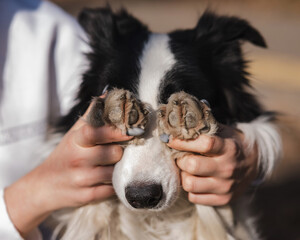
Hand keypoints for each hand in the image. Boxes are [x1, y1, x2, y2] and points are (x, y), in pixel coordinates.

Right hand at [4, 98, 131, 236]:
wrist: (44, 186)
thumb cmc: (64, 155)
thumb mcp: (74, 134)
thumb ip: (92, 115)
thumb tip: (108, 95)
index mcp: (76, 141)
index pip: (95, 132)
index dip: (115, 131)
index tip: (130, 130)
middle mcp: (78, 160)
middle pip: (113, 153)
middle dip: (119, 152)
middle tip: (118, 151)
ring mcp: (81, 180)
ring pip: (115, 172)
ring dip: (117, 170)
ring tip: (110, 167)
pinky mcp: (86, 197)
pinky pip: (111, 190)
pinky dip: (113, 185)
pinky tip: (107, 180)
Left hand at [167, 124, 258, 205]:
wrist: (253, 164)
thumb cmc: (230, 144)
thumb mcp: (222, 132)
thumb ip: (202, 128)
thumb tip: (176, 124)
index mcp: (228, 148)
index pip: (204, 144)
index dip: (183, 142)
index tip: (171, 139)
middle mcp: (227, 168)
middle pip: (192, 166)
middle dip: (181, 159)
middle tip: (181, 156)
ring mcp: (226, 186)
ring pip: (190, 184)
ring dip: (184, 175)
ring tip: (188, 170)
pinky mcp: (223, 199)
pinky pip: (194, 197)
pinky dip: (191, 189)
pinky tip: (196, 180)